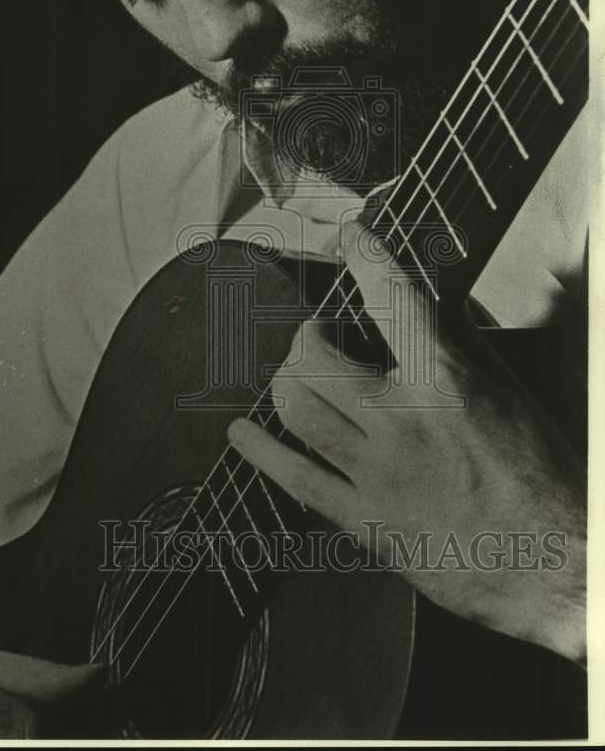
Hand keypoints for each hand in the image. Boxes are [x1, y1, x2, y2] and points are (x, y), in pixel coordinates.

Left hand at [228, 218, 585, 663]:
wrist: (562, 569)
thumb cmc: (546, 480)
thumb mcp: (509, 392)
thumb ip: (459, 343)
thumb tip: (422, 301)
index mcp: (448, 382)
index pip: (391, 296)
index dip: (363, 254)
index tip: (349, 238)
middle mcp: (404, 421)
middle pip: (317, 355)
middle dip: (309, 334)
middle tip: (320, 333)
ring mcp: (378, 473)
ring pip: (297, 407)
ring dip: (286, 379)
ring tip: (297, 373)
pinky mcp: (366, 520)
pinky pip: (294, 477)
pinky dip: (259, 449)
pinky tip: (243, 431)